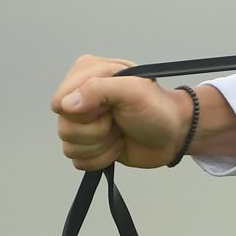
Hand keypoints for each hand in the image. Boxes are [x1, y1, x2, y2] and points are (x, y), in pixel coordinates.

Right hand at [50, 55, 187, 171]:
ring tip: (120, 132)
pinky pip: (78, 161)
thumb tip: (66, 105)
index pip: (60, 102)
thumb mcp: (134, 90)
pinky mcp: (88, 145)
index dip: (86, 112)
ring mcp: (82, 123)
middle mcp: (79, 97)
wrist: (175, 134)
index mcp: (86, 74)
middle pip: (64, 128)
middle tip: (118, 121)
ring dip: (102, 146)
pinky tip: (118, 145)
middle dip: (97, 131)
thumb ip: (98, 89)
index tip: (111, 109)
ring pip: (69, 147)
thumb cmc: (158, 108)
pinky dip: (102, 158)